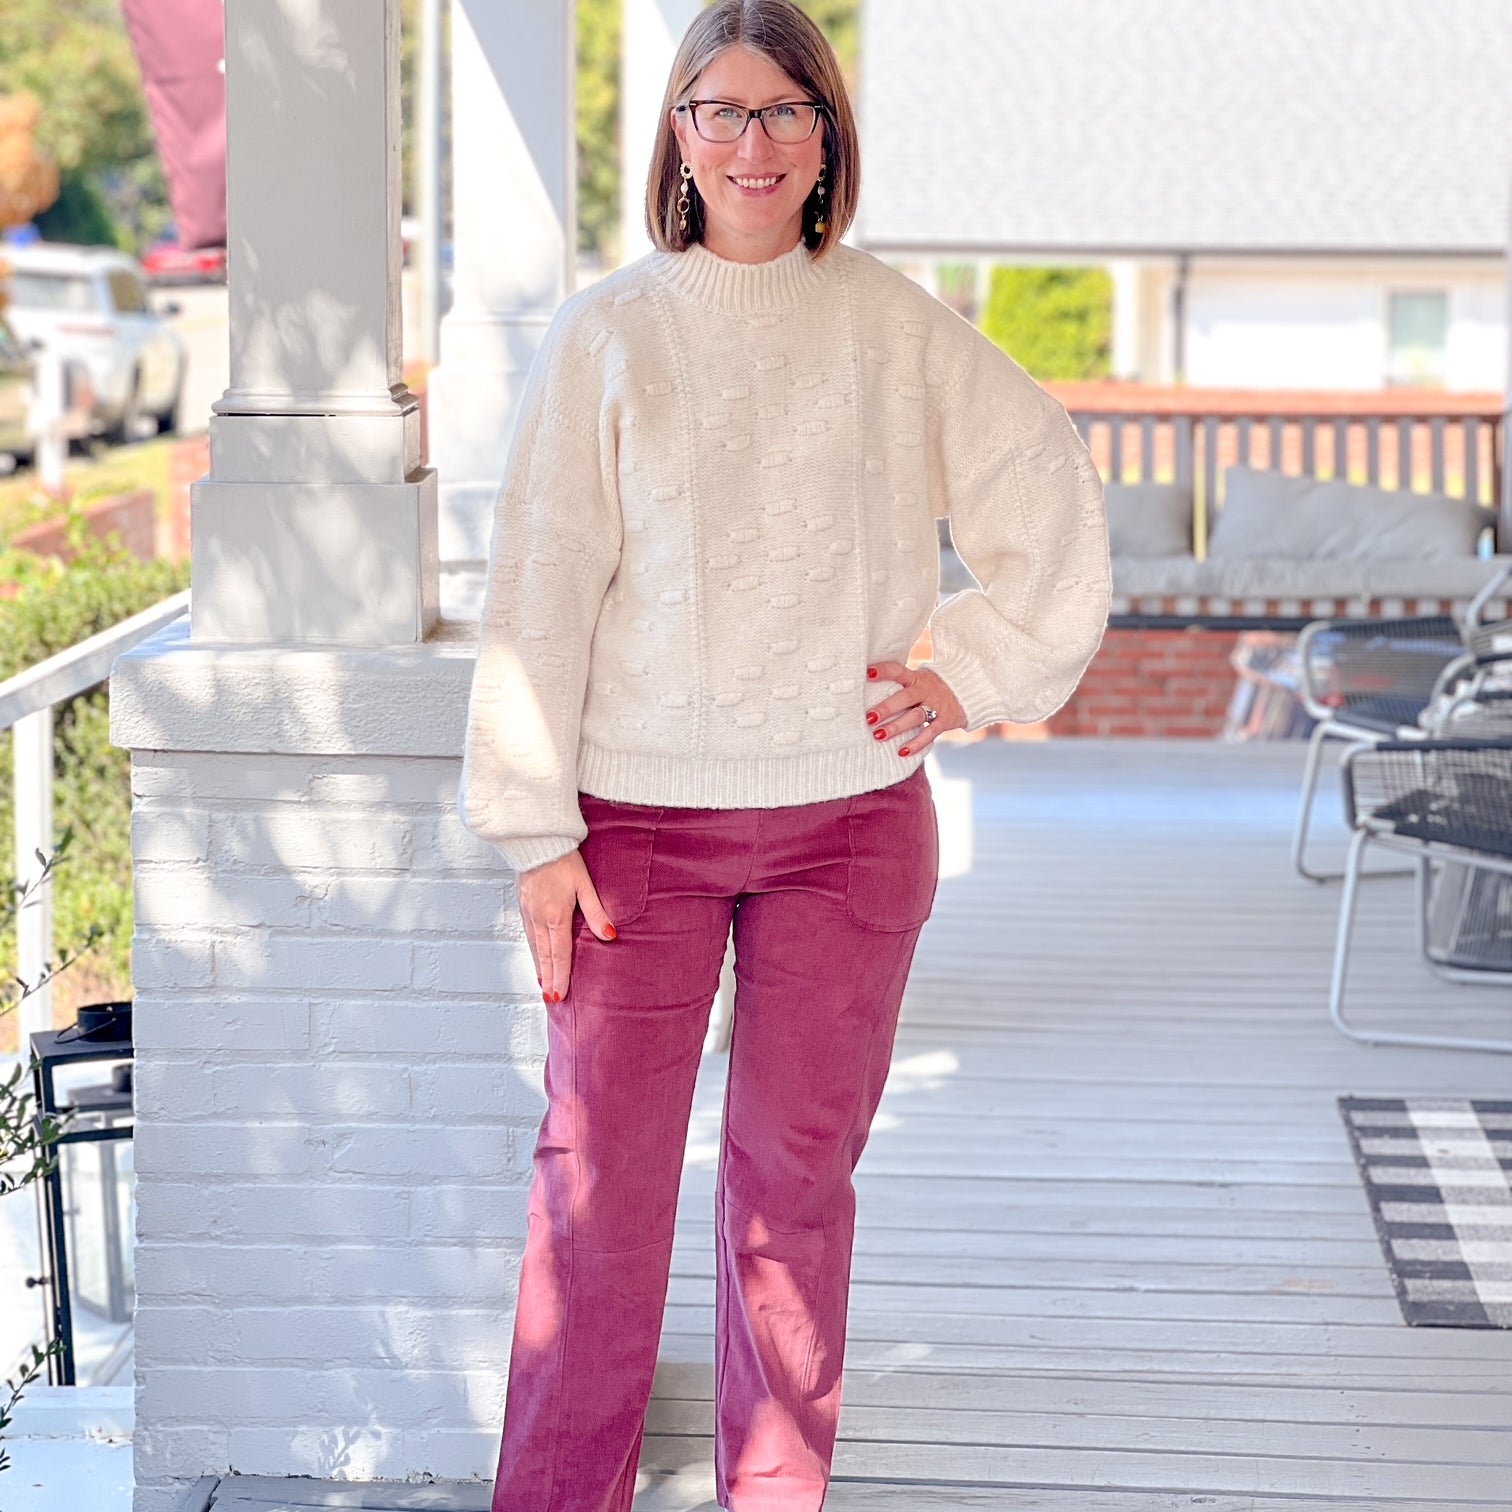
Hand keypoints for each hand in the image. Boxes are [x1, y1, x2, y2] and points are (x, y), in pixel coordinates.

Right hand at [517, 848, 616, 1003]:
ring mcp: (528, 912)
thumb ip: (596, 911)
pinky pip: (528, 934)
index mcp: (555, 915)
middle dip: (549, 979)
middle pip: (545, 955)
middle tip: (552, 999)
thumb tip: (610, 935)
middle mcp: (539, 918)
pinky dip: (533, 950)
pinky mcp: (523, 905)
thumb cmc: (563, 858)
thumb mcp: (584, 884)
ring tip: (544, 984)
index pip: (559, 954)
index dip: (561, 976)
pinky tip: (536, 955)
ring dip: (540, 967)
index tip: (560, 995)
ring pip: (534, 946)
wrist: (535, 841)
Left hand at [864, 660, 965, 756]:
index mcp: (916, 677)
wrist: (969, 692)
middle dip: (886, 708)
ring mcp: (936, 706)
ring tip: (879, 735)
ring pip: (914, 717)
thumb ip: (901, 682)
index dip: (884, 671)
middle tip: (869, 717)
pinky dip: (916, 744)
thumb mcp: (920, 678)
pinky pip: (929, 733)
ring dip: (896, 727)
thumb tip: (869, 682)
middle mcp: (925, 690)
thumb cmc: (934, 687)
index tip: (867, 673)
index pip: (898, 671)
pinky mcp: (945, 721)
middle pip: (905, 698)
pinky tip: (902, 751)